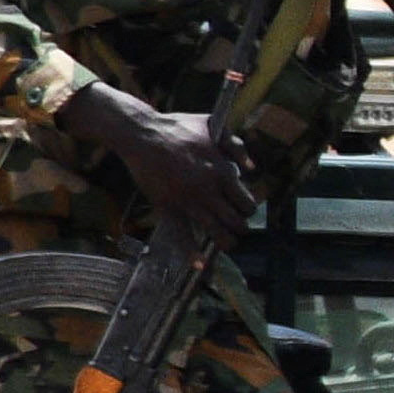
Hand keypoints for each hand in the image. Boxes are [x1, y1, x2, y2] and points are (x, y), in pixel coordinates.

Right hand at [69, 87, 252, 237]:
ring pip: (215, 231)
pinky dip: (191, 253)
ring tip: (228, 243)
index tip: (244, 210)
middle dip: (240, 227)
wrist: (141, 134)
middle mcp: (207, 190)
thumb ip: (237, 146)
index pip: (246, 202)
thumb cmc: (178, 128)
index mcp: (221, 171)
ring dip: (226, 241)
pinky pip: (181, 235)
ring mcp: (187, 201)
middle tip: (237, 226)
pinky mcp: (167, 207)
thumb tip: (252, 169)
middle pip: (235, 221)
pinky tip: (200, 265)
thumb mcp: (213, 127)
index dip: (248, 209)